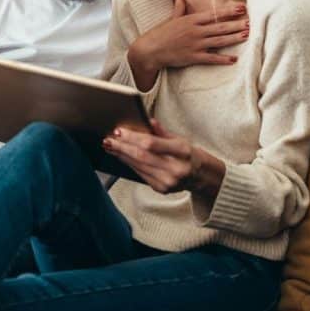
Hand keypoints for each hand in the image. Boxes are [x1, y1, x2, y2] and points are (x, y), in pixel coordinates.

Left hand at [103, 119, 223, 197]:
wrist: (201, 176)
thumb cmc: (189, 154)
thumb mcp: (180, 139)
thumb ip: (162, 132)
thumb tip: (147, 121)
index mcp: (182, 151)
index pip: (151, 144)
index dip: (133, 137)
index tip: (119, 131)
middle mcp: (176, 168)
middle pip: (142, 156)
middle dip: (122, 147)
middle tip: (108, 139)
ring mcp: (168, 181)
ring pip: (138, 166)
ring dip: (122, 156)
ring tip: (110, 146)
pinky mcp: (161, 189)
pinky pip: (140, 174)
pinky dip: (129, 164)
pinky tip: (122, 156)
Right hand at [127, 0, 247, 89]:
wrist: (150, 49)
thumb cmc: (160, 33)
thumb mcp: (171, 18)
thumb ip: (179, 7)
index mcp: (191, 20)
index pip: (214, 14)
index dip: (229, 11)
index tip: (241, 8)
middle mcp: (195, 31)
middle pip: (220, 27)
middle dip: (236, 24)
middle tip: (250, 22)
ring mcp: (195, 44)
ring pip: (218, 41)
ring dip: (233, 38)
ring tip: (246, 36)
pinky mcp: (193, 57)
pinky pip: (211, 58)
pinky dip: (223, 59)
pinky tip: (233, 59)